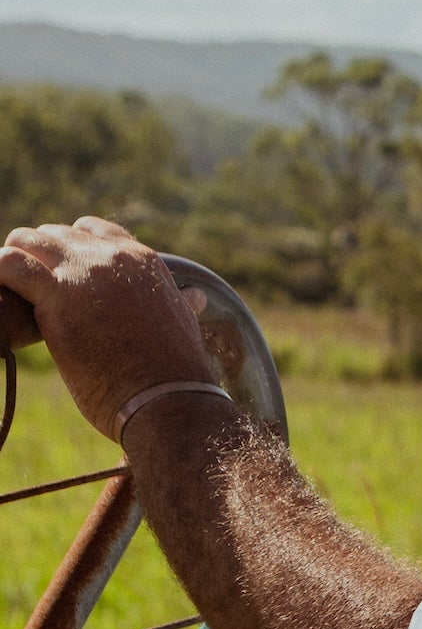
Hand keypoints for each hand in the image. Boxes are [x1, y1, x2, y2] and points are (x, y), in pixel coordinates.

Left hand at [0, 219, 215, 439]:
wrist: (169, 397)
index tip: (62, 279)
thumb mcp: (181, 323)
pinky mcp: (56, 294)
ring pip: (28, 240)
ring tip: (13, 297)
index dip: (71, 251)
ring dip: (16, 264)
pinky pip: (9, 264)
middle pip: (56, 235)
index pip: (94, 231)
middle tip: (31, 294)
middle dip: (40, 260)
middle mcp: (113, 256)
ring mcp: (83, 271)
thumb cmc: (173, 374)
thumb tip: (196, 297)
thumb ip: (178, 302)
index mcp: (142, 261)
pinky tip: (0, 293)